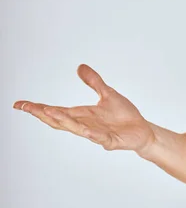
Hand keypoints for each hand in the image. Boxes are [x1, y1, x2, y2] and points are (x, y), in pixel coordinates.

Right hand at [13, 64, 155, 152]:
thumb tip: (80, 67)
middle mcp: (86, 124)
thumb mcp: (108, 93)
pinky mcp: (111, 140)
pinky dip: (91, 134)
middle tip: (27, 107)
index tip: (20, 104)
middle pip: (60, 120)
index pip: (56, 111)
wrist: (142, 130)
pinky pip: (99, 137)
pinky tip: (84, 130)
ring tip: (48, 112)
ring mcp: (97, 134)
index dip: (38, 108)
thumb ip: (94, 82)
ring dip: (62, 121)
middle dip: (43, 113)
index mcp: (82, 114)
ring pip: (76, 128)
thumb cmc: (124, 115)